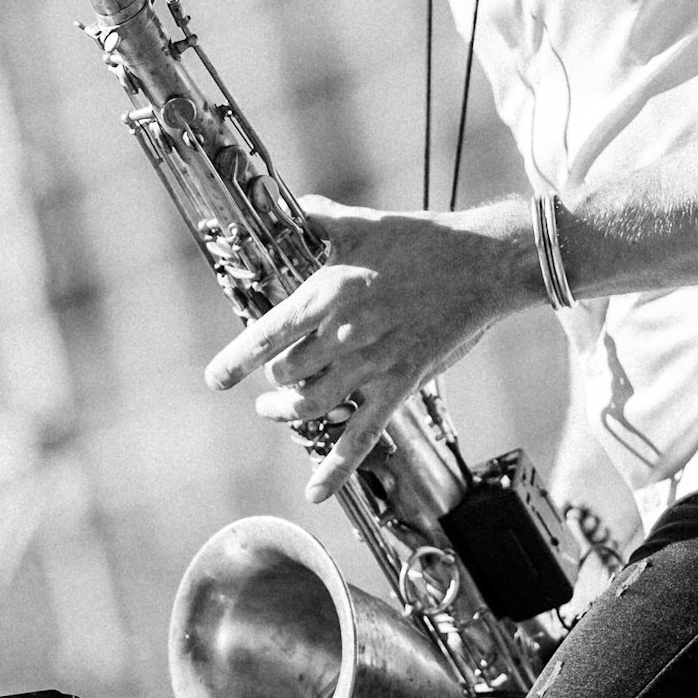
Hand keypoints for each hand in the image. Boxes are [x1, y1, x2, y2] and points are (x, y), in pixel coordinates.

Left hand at [203, 193, 529, 502]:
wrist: (482, 263)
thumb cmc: (423, 240)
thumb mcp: (366, 223)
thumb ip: (326, 221)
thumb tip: (300, 206)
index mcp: (328, 291)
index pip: (268, 334)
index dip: (236, 361)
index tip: (215, 379)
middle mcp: (344, 332)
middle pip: (287, 373)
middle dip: (271, 379)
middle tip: (268, 377)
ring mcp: (373, 362)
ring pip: (312, 406)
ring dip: (286, 413)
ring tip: (274, 408)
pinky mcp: (401, 383)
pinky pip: (361, 435)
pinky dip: (335, 468)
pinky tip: (315, 491)